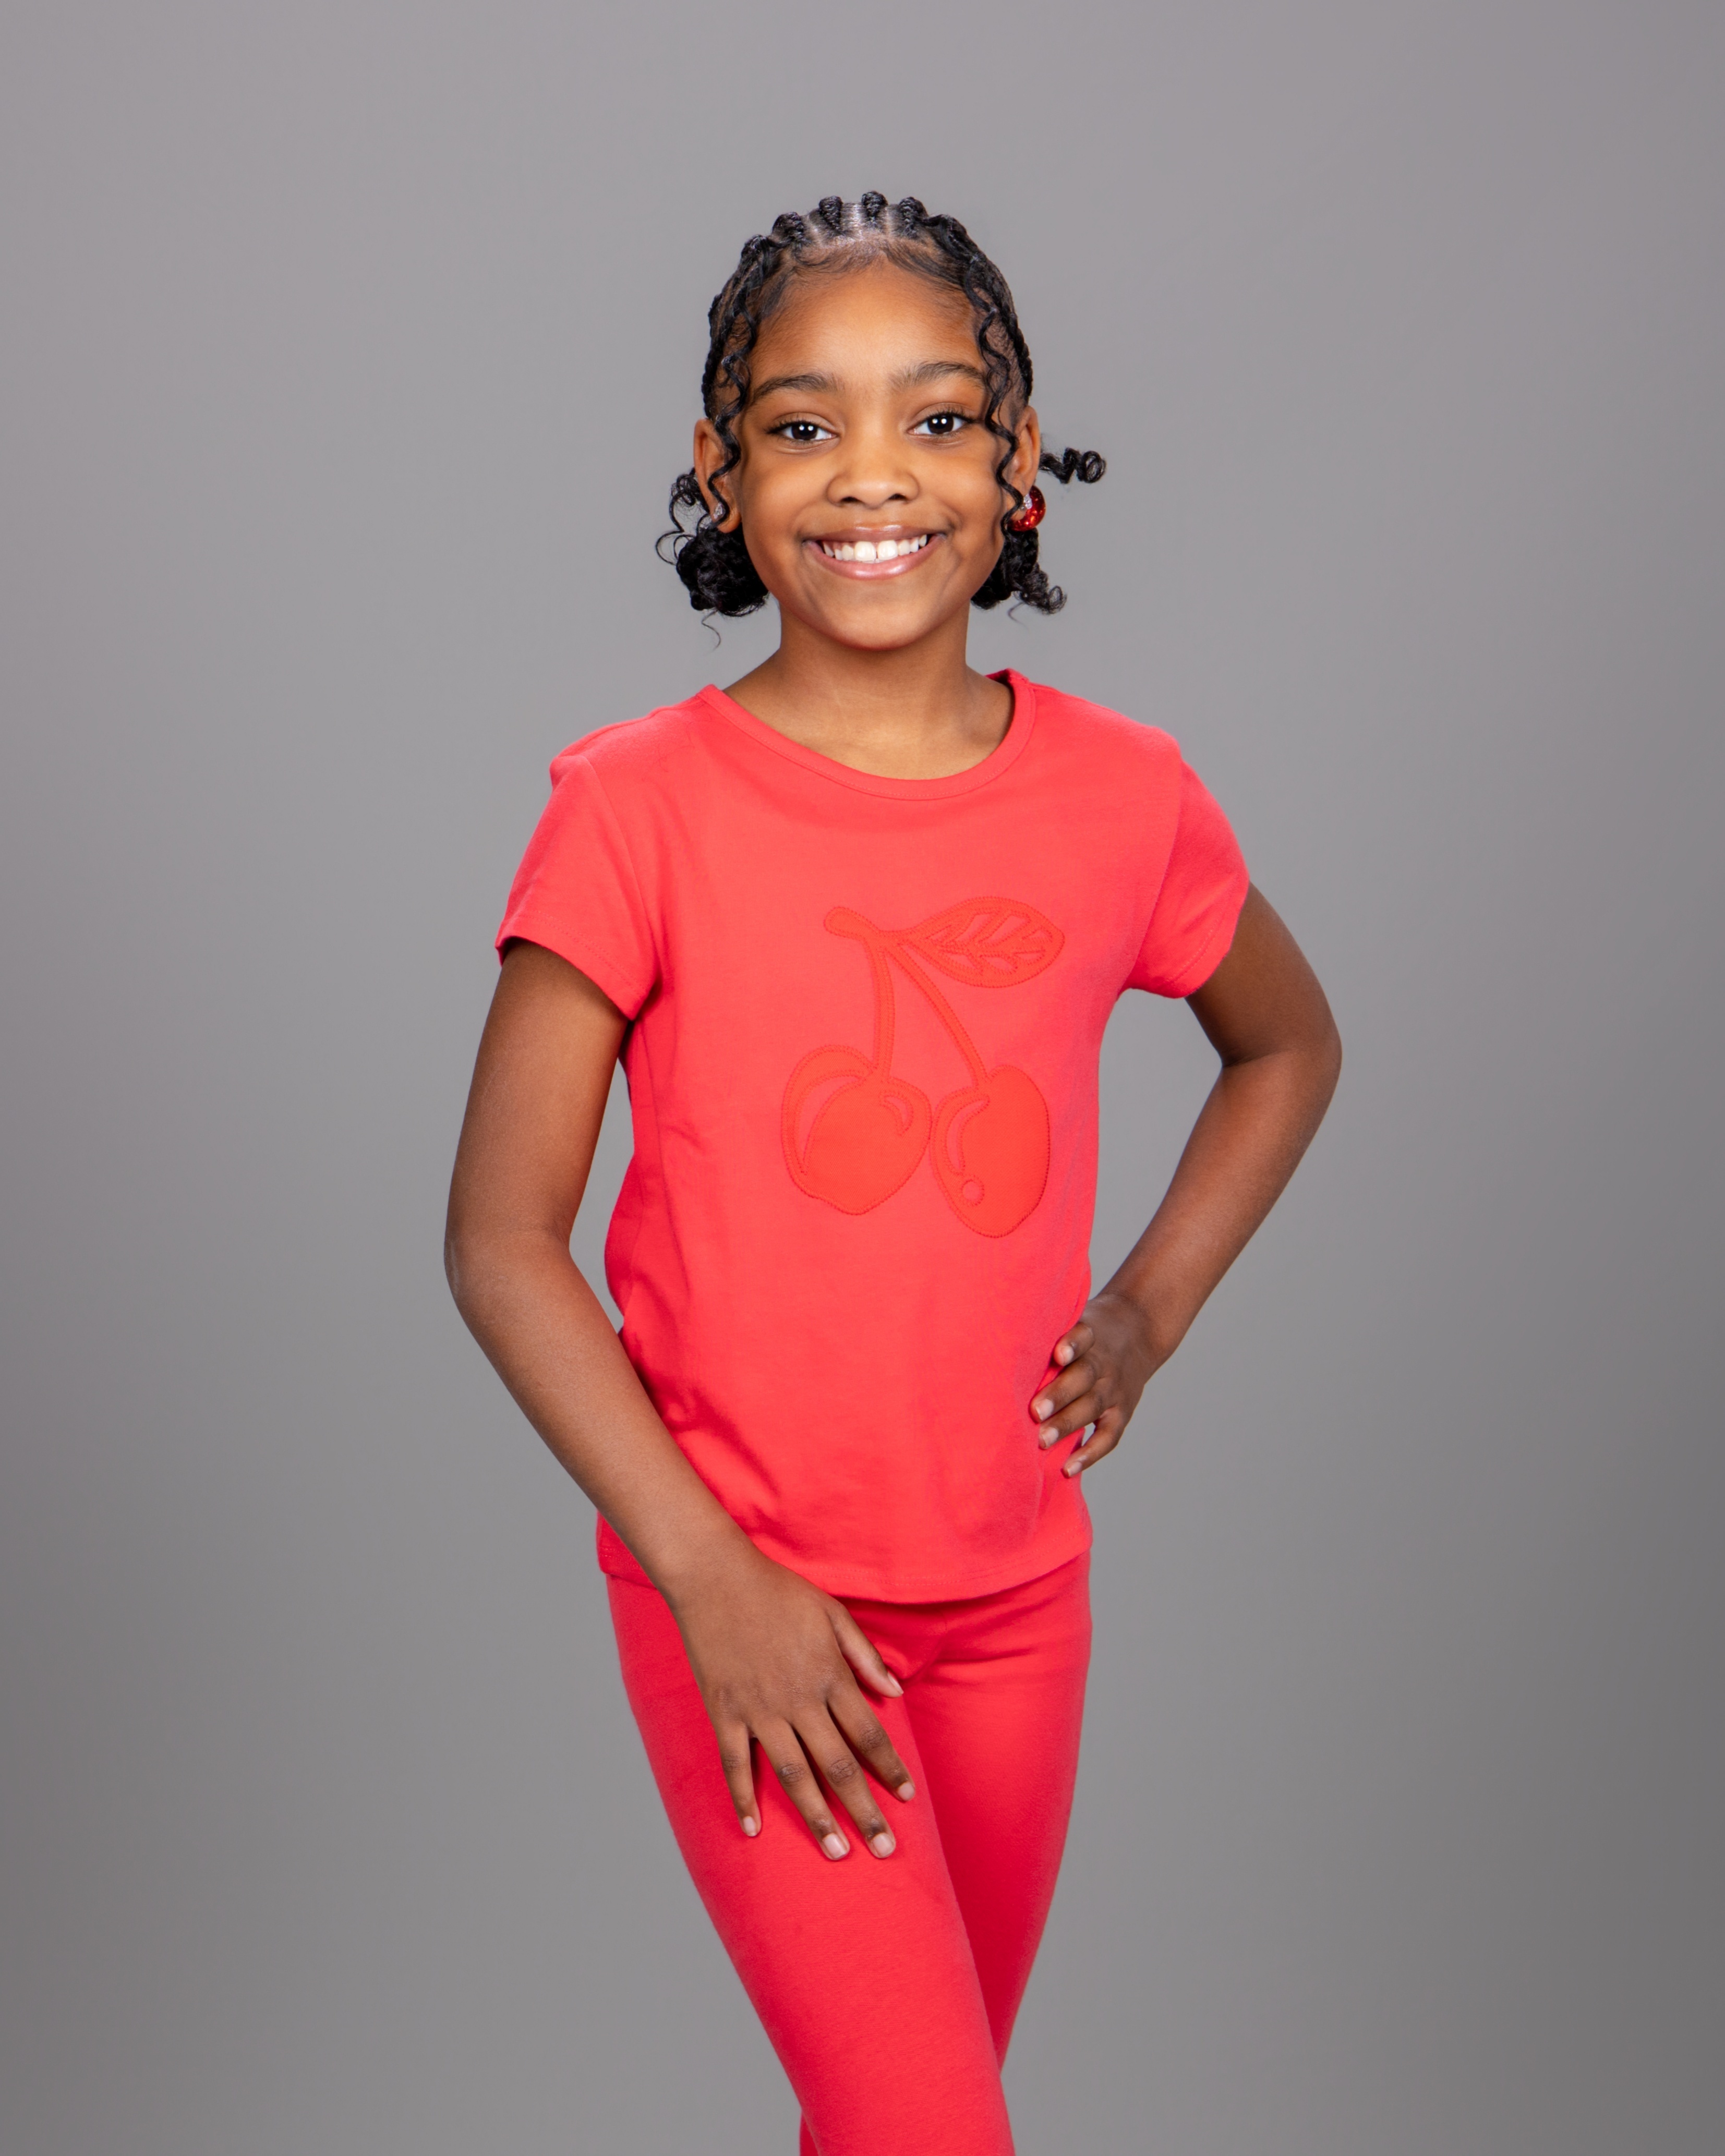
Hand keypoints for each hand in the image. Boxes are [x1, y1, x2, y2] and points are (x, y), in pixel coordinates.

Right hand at [667, 1546, 916, 1858]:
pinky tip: (754, 1830)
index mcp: (829, 1676)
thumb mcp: (832, 1613)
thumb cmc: (778, 1592)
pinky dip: (744, 1799)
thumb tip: (896, 1692)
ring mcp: (759, 1710)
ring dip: (816, 1817)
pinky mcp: (725, 1712)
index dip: (890, 1768)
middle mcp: (799, 1700)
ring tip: (836, 1852)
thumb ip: (864, 1655)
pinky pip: (735, 1765)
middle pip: (838, 1765)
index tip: (906, 1799)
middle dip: (864, 1810)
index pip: (869, 1733)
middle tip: (883, 1850)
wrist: (715, 1578)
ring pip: (794, 1775)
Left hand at [1031, 1289, 1161, 1477]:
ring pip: (1092, 1406)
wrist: (1139, 1333)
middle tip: (1036, 1412)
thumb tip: (996, 1352)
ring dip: (1067, 1424)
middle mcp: (1104, 1362)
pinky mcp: (1122, 1412)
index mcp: (1090, 1335)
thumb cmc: (1086, 1336)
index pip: (1083, 1336)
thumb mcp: (1074, 1321)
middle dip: (1060, 1394)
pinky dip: (1090, 1454)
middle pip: (1084, 1376)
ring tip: (1042, 1440)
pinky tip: (1068, 1468)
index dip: (1072, 1344)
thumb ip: (1047, 1337)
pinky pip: (1109, 1436)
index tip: (1058, 1354)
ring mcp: (1115, 1389)